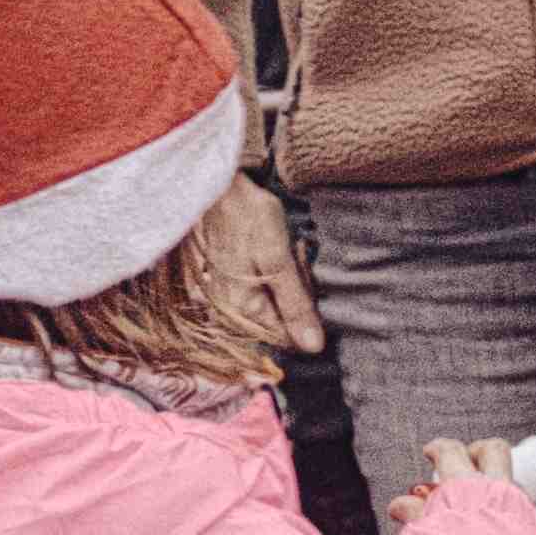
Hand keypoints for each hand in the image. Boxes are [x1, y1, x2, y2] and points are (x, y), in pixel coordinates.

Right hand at [193, 176, 323, 355]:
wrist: (222, 186)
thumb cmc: (248, 219)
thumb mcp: (279, 262)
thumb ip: (296, 306)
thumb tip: (314, 348)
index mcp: (243, 310)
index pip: (287, 335)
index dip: (305, 312)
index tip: (306, 280)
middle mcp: (232, 308)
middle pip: (282, 316)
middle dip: (298, 290)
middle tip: (297, 257)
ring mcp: (231, 291)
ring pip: (277, 298)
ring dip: (291, 276)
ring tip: (289, 248)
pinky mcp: (234, 276)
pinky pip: (266, 284)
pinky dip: (279, 268)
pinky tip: (278, 246)